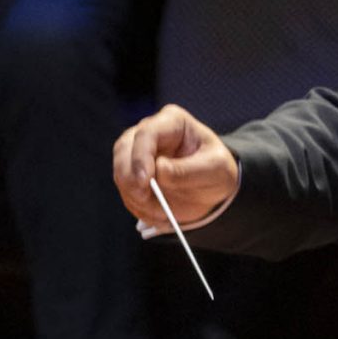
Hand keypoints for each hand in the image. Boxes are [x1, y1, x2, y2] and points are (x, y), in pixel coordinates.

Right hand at [113, 105, 238, 231]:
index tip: (145, 180)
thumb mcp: (215, 168)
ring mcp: (137, 153)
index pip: (147, 133)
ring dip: (135, 197)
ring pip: (121, 172)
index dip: (141, 156)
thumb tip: (159, 171)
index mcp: (171, 122)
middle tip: (143, 199)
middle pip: (124, 150)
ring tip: (162, 214)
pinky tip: (158, 216)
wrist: (213, 186)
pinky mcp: (133, 174)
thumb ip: (190, 170)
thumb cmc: (217, 169)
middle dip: (130, 178)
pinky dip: (139, 207)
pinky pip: (126, 191)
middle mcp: (148, 133)